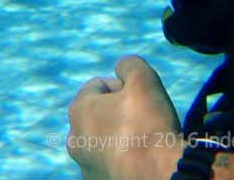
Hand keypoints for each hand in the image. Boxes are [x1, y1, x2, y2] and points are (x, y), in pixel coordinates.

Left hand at [68, 56, 182, 179]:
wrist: (159, 178)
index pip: (100, 85)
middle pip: (101, 114)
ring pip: (105, 140)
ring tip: (145, 143)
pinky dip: (124, 160)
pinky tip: (141, 162)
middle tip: (145, 120)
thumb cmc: (148, 127)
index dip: (125, 86)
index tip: (142, 99)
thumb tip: (123, 68)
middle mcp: (74, 139)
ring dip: (122, 137)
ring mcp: (85, 165)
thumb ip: (129, 64)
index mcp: (78, 110)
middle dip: (121, 112)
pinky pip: (111, 164)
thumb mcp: (143, 79)